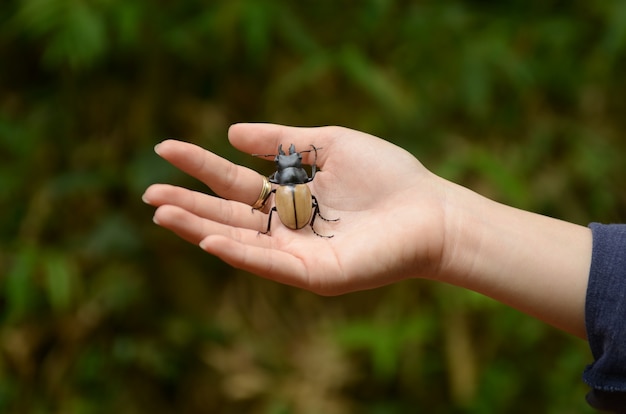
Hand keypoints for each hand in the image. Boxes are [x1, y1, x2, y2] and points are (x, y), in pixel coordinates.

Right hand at [142, 124, 449, 294]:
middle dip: (187, 203)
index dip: (199, 166)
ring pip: (240, 242)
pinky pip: (270, 264)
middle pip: (227, 216)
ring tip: (161, 212)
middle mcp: (286, 226)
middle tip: (147, 192)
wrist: (429, 209)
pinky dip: (240, 253)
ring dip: (200, 230)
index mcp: (288, 195)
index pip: (233, 182)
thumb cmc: (386, 175)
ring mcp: (297, 252)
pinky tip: (210, 239)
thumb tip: (231, 133)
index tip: (164, 148)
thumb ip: (281, 142)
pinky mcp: (315, 274)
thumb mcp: (328, 144)